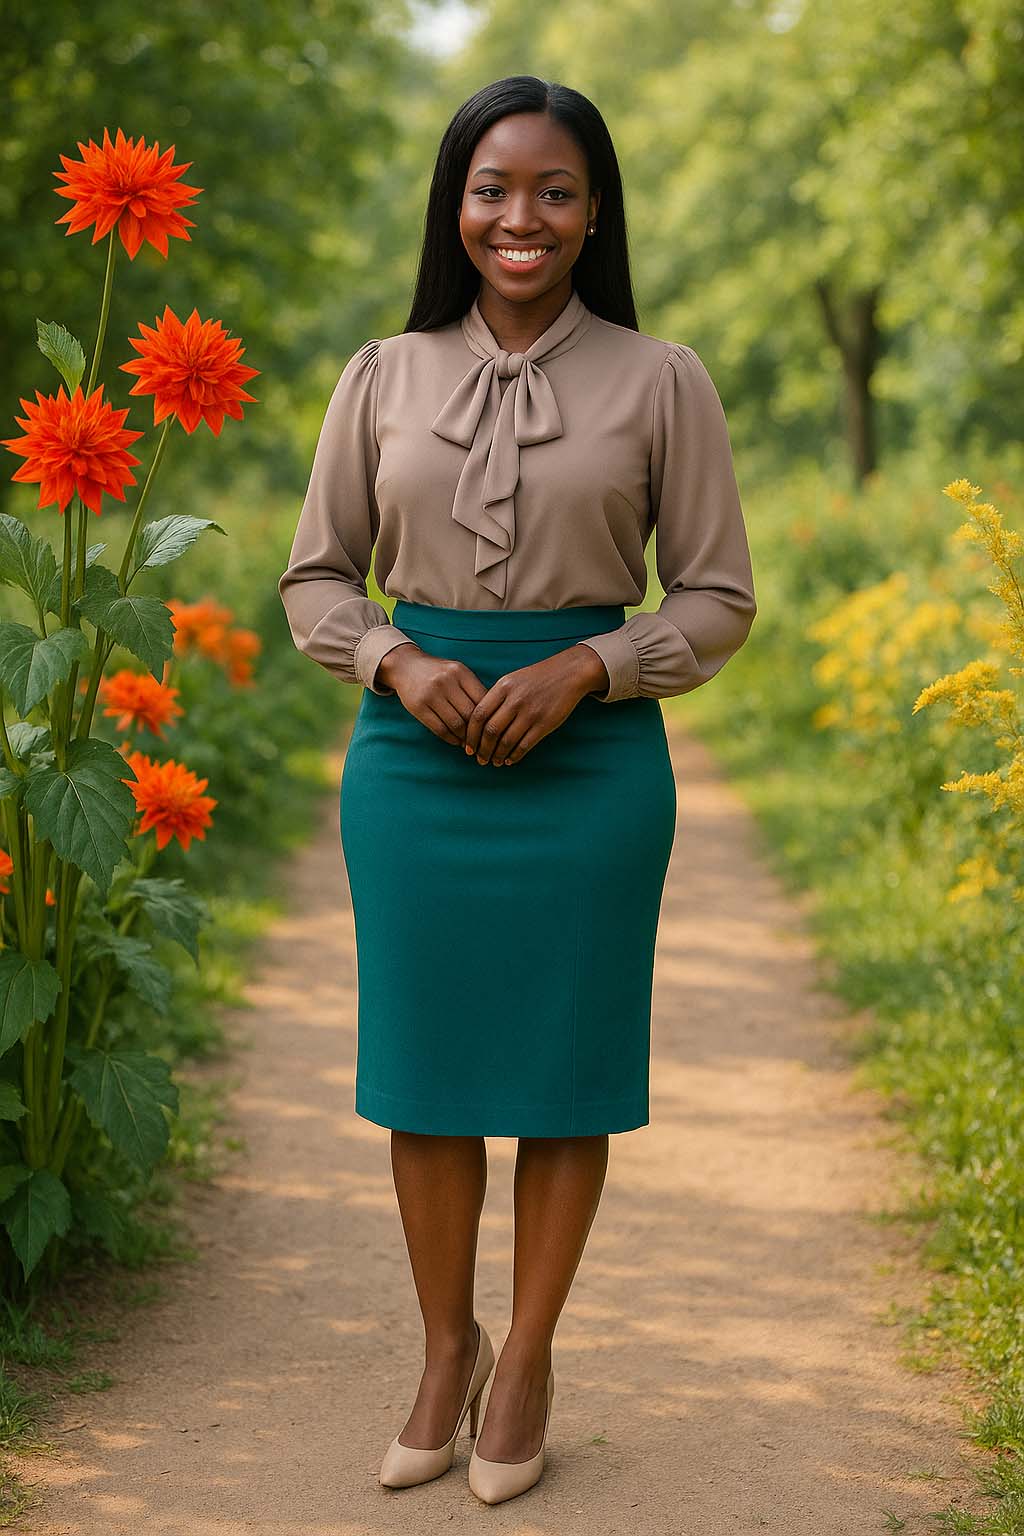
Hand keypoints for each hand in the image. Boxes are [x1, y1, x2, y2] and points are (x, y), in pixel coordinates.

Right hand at [375, 642, 487, 745]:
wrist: (407, 666)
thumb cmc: (439, 673)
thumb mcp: (458, 673)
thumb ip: (473, 690)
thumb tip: (492, 718)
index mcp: (460, 672)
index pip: (482, 700)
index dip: (489, 717)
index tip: (492, 729)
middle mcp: (446, 681)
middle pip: (470, 714)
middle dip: (478, 731)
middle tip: (483, 741)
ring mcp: (431, 694)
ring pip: (456, 724)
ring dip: (465, 738)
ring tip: (470, 743)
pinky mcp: (419, 707)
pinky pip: (440, 729)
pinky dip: (451, 739)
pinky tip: (456, 741)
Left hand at [463, 643, 609, 765]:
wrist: (568, 673)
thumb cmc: (537, 677)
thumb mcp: (512, 680)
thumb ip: (495, 697)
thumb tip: (478, 722)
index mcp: (503, 687)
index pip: (478, 715)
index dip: (470, 734)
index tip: (468, 746)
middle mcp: (514, 700)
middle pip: (490, 731)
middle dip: (482, 749)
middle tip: (480, 759)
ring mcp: (530, 713)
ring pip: (506, 741)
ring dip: (497, 755)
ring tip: (494, 761)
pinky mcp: (544, 724)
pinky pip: (525, 745)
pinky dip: (515, 756)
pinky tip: (510, 759)